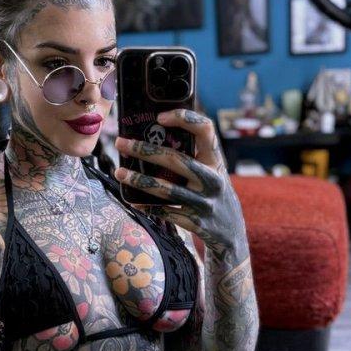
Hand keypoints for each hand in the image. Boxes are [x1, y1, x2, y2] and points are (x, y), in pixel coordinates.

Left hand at [114, 108, 243, 252]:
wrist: (230, 232)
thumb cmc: (212, 193)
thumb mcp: (212, 171)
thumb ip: (193, 156)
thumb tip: (152, 136)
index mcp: (217, 161)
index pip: (205, 130)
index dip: (184, 119)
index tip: (160, 117)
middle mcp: (213, 180)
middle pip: (176, 160)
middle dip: (145, 150)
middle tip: (121, 143)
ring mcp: (205, 203)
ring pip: (167, 189)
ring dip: (139, 180)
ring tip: (119, 172)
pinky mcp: (196, 223)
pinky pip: (166, 213)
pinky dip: (148, 207)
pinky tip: (133, 201)